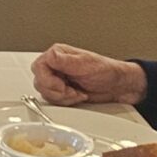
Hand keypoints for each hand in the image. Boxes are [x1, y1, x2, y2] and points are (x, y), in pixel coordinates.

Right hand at [31, 43, 147, 106]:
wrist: (118, 86)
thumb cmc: (106, 71)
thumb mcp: (86, 64)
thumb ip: (65, 61)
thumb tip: (51, 55)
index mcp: (58, 54)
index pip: (39, 66)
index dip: (48, 80)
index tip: (62, 86)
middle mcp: (55, 65)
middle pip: (39, 81)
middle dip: (56, 91)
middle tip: (71, 91)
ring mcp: (57, 78)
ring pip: (45, 92)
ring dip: (62, 98)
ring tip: (77, 94)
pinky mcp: (61, 90)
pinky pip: (53, 100)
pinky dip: (65, 102)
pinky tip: (77, 97)